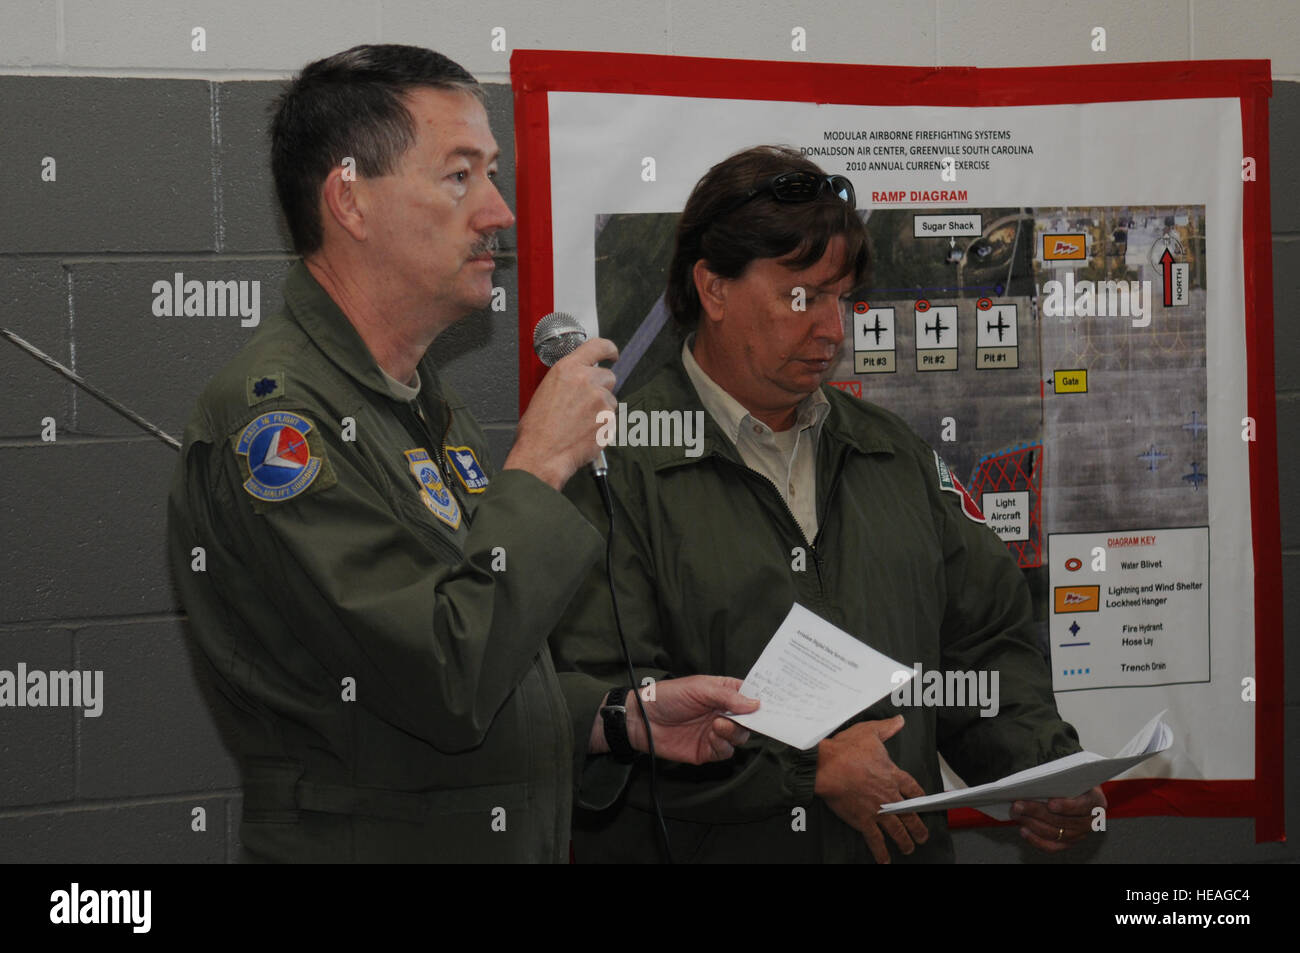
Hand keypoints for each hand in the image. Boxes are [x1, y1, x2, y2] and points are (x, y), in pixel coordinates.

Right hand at [504, 337, 617, 490]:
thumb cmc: (536, 430)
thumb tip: (577, 380)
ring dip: (601, 409)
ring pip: (610, 401)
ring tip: (579, 423)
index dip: (609, 349)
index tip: (612, 354)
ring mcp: (601, 401)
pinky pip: (611, 420)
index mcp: (568, 369)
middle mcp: (587, 381)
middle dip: (601, 388)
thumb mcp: (544, 391)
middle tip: (585, 403)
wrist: (542, 455)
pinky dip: (602, 426)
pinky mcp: (609, 420)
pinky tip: (584, 433)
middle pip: (608, 377)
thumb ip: (567, 380)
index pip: (598, 346)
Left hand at [592, 676, 757, 764]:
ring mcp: (715, 732)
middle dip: (750, 720)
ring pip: (739, 737)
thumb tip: (756, 703)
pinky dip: (723, 745)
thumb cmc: (667, 697)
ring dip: (734, 732)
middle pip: (749, 720)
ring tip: (718, 724)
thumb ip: (728, 696)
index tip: (771, 705)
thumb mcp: (699, 688)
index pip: (749, 696)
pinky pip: (725, 751)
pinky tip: (712, 736)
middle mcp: (722, 712)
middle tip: (745, 718)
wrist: (641, 720)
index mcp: (723, 692)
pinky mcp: (707, 750)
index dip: (761, 700)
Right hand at [814, 715, 928, 863]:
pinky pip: (875, 839)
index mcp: (892, 774)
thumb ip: (887, 728)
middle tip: (923, 836)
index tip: (924, 803)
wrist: (828, 765)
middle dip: (918, 827)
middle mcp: (889, 795)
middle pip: (909, 814)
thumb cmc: (847, 748)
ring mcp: (877, 810)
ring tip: (910, 848)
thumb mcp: (870, 732)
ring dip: (905, 841)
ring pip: (897, 830)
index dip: (920, 797)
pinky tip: (885, 860)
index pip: (912, 788)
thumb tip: (899, 720)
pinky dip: (881, 851)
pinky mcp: (863, 820)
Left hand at [1011, 785, 1105, 851]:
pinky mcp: (1068, 842)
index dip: (1067, 806)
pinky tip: (1023, 830)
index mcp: (1096, 801)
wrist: (1074, 786)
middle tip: (1017, 805)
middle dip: (1038, 812)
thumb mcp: (1069, 772)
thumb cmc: (1070, 777)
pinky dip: (1036, 839)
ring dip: (1032, 824)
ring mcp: (1080, 833)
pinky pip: (1052, 846)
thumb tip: (1037, 780)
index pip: (1083, 805)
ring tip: (1016, 814)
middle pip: (1064, 821)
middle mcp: (1091, 821)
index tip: (1050, 803)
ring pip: (1056, 833)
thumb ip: (1058, 777)